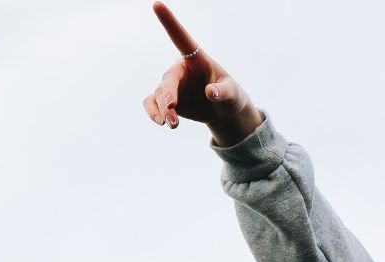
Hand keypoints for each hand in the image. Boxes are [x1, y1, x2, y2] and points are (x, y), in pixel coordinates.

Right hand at [141, 2, 263, 143]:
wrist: (223, 112)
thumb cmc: (230, 96)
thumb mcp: (232, 94)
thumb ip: (223, 92)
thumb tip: (210, 92)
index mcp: (196, 59)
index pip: (181, 38)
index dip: (169, 21)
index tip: (157, 4)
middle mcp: (180, 69)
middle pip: (168, 79)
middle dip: (169, 95)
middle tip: (173, 110)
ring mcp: (171, 84)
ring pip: (159, 94)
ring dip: (163, 110)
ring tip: (173, 125)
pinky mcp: (164, 99)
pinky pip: (151, 103)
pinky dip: (153, 112)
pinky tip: (161, 123)